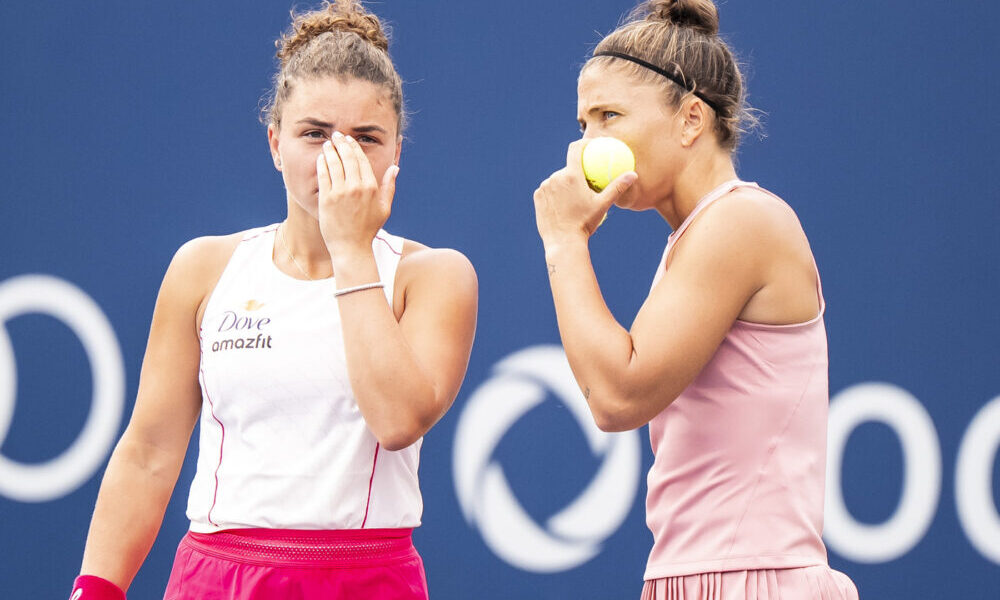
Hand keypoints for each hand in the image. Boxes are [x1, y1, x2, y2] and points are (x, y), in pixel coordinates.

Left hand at [316, 132, 398, 255]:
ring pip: (335, 164)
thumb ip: (390, 187)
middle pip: (348, 158)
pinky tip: (321, 158)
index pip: (362, 160)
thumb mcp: (385, 208)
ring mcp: (341, 193)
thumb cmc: (368, 229)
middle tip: (336, 136)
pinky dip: (322, 164)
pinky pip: (324, 175)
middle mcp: (357, 188)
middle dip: (341, 144)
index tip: (349, 140)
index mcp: (371, 188)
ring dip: (330, 151)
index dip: (354, 147)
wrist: (351, 247)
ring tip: (327, 144)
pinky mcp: (327, 199)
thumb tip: (395, 168)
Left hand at [533, 139, 636, 248]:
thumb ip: (617, 187)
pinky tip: (562, 204)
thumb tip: (633, 175)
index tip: (590, 145)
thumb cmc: (585, 224)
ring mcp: (544, 187)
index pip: (576, 149)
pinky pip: (548, 190)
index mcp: (572, 176)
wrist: (563, 242)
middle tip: (585, 185)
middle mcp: (556, 177)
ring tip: (573, 198)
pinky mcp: (538, 196)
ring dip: (565, 185)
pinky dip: (555, 193)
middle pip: (568, 168)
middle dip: (576, 174)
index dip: (583, 143)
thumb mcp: (603, 205)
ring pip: (557, 179)